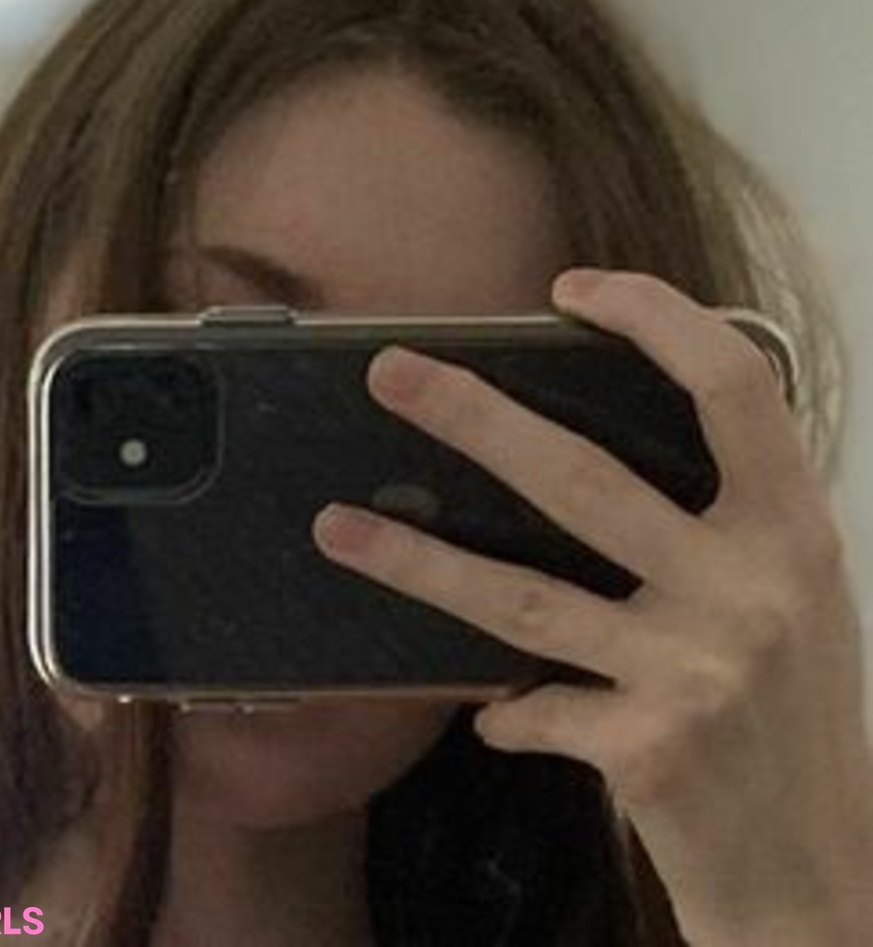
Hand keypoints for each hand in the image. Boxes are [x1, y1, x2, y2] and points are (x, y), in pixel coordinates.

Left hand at [311, 269, 872, 944]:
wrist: (824, 869)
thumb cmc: (802, 712)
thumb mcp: (793, 595)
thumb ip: (717, 522)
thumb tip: (578, 459)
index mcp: (791, 528)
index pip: (732, 386)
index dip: (655, 318)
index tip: (572, 290)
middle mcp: (749, 587)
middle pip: (583, 477)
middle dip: (474, 417)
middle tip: (388, 372)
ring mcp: (694, 670)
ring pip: (521, 597)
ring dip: (416, 563)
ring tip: (336, 526)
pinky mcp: (647, 748)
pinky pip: (535, 708)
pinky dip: (506, 708)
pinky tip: (489, 711)